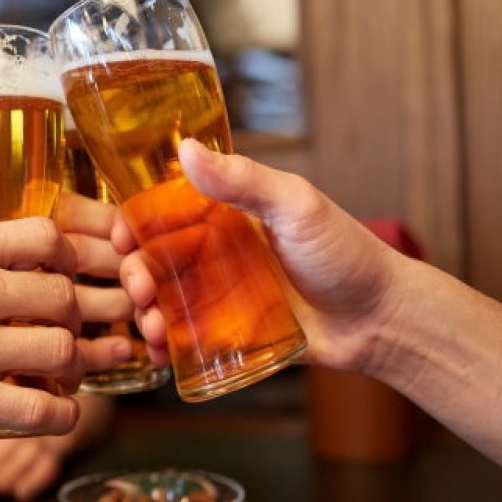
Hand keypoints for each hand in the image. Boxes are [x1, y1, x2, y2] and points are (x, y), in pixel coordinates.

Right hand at [0, 216, 131, 436]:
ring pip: (64, 350)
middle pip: (67, 296)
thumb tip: (46, 265)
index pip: (52, 237)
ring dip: (78, 366)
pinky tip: (60, 412)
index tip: (84, 276)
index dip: (81, 258)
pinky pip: (41, 410)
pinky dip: (63, 416)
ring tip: (71, 372)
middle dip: (88, 316)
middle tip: (91, 330)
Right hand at [114, 139, 406, 373]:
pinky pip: (185, 338)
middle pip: (155, 259)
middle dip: (134, 274)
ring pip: (163, 301)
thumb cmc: (346, 253)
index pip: (164, 211)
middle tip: (139, 290)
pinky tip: (160, 353)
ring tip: (152, 328)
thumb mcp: (296, 206)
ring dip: (144, 313)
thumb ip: (243, 180)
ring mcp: (221, 295)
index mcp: (226, 215)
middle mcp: (217, 252)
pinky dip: (165, 346)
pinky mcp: (229, 334)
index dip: (133, 223)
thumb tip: (185, 148)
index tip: (118, 238)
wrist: (383, 320)